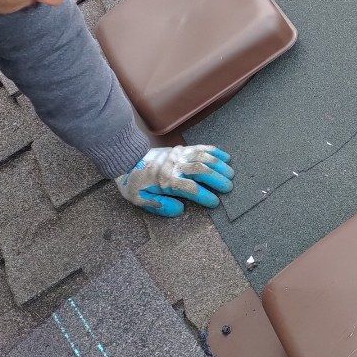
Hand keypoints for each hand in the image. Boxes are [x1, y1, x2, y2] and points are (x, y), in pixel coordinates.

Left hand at [116, 145, 233, 216]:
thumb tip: (180, 209)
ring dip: (219, 165)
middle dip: (217, 179)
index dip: (205, 196)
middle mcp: (175, 166)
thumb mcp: (140, 199)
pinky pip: (200, 147)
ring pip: (203, 157)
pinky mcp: (181, 148)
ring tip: (230, 173)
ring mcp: (179, 155)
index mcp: (166, 181)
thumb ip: (160, 206)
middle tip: (228, 188)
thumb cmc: (135, 183)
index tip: (215, 202)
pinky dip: (214, 151)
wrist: (127, 159)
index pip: (190, 188)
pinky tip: (225, 157)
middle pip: (201, 170)